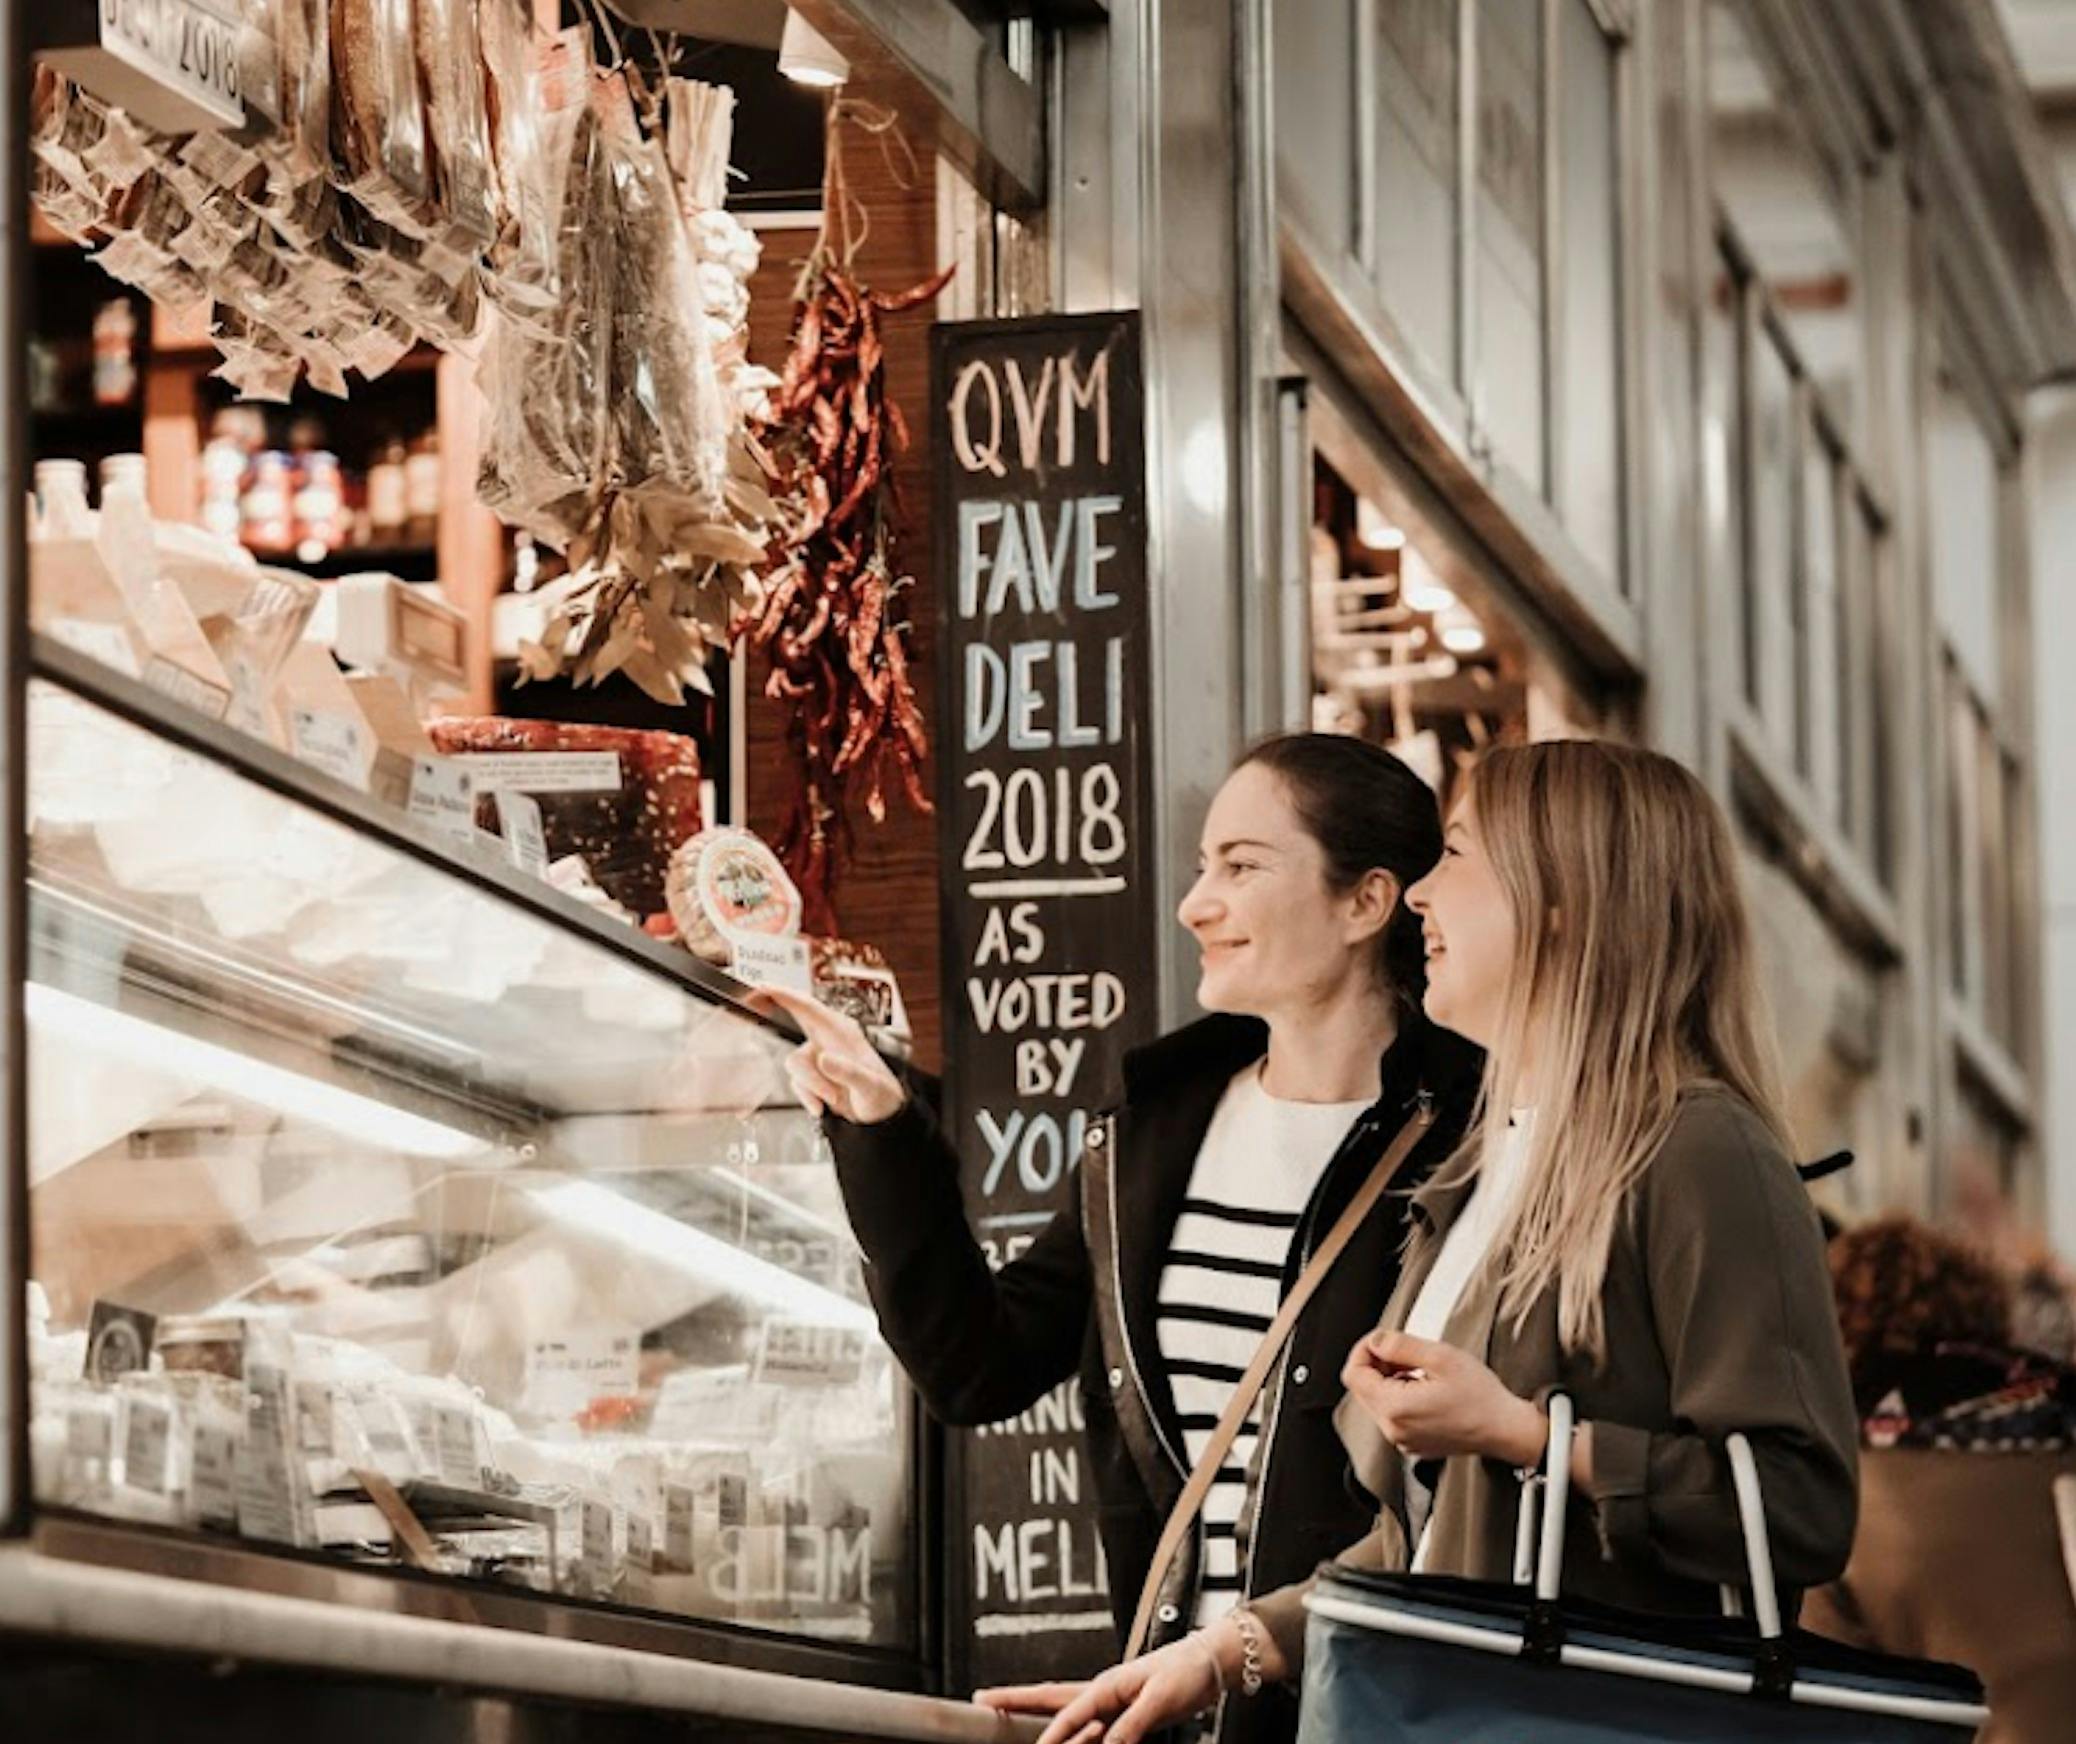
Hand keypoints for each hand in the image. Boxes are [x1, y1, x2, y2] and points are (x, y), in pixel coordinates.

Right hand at [750, 985, 906, 1125]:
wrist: (880, 1116)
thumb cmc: (883, 1094)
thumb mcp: (871, 1084)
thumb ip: (849, 1071)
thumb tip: (824, 1059)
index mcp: (842, 1031)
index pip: (808, 1008)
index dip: (783, 995)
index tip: (762, 988)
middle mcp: (826, 1041)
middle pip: (797, 1048)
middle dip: (807, 1073)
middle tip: (823, 1088)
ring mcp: (817, 1060)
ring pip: (795, 1068)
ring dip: (813, 1087)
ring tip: (834, 1098)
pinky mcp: (811, 1077)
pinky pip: (796, 1085)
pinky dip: (808, 1098)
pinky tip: (824, 1105)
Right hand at [979, 1632, 1227, 1743]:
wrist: (1212, 1662)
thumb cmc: (1188, 1671)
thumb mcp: (1159, 1701)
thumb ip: (1131, 1725)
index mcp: (1107, 1684)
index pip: (1069, 1713)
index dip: (1049, 1734)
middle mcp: (1103, 1691)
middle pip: (1050, 1698)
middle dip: (1015, 1698)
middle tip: (984, 1699)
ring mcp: (1112, 1701)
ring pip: (1066, 1712)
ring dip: (1039, 1716)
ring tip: (1006, 1712)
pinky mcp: (1125, 1712)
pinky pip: (1091, 1725)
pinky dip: (1074, 1732)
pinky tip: (1072, 1738)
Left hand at [1341, 1331, 1546, 1466]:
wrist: (1508, 1430)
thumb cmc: (1483, 1399)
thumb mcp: (1441, 1357)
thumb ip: (1400, 1345)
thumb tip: (1376, 1341)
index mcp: (1395, 1409)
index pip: (1353, 1374)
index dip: (1364, 1350)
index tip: (1382, 1341)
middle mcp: (1394, 1430)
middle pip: (1362, 1388)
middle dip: (1379, 1364)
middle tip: (1408, 1354)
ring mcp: (1403, 1439)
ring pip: (1377, 1400)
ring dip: (1391, 1379)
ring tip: (1421, 1370)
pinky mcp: (1413, 1443)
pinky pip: (1393, 1414)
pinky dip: (1401, 1396)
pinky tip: (1425, 1388)